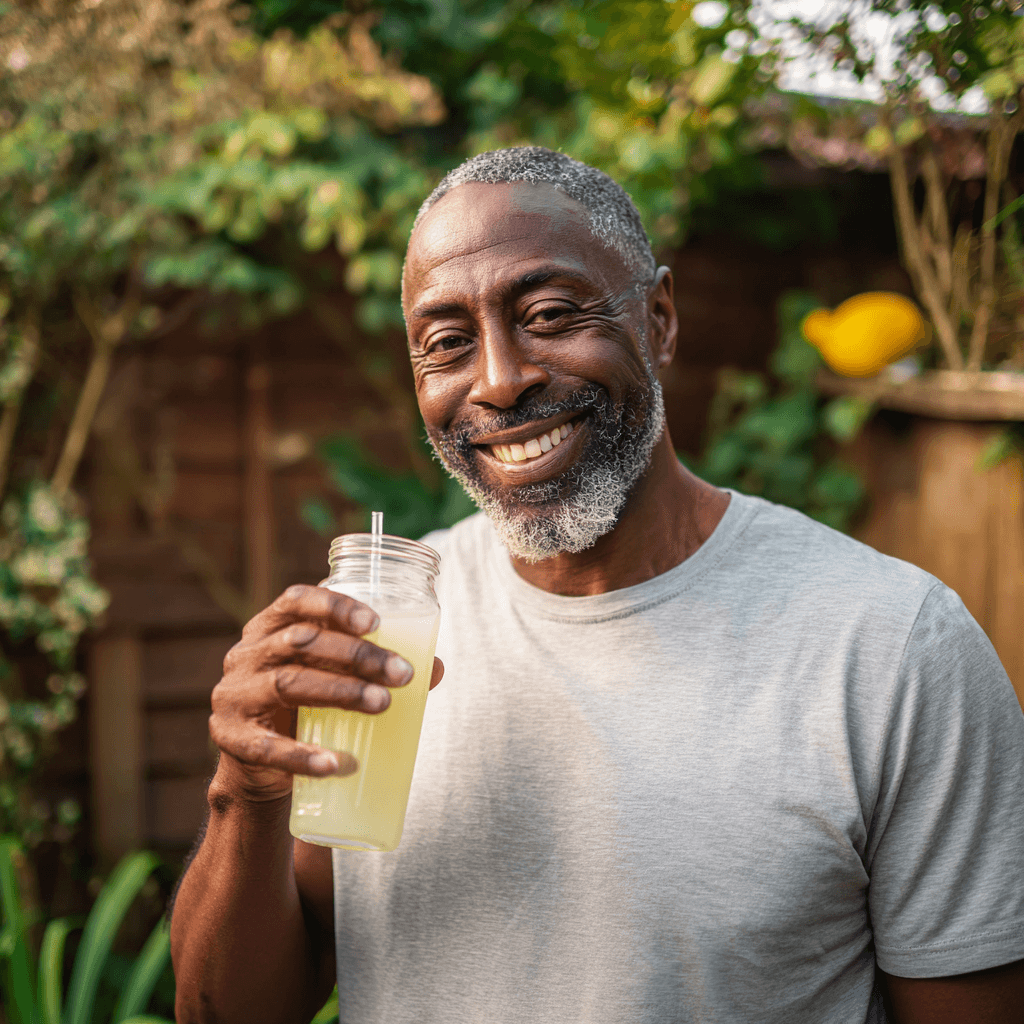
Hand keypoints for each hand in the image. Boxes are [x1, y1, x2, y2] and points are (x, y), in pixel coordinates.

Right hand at [209, 584, 444, 800]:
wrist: (256, 765)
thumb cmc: (304, 706)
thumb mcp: (333, 677)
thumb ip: (375, 667)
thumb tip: (437, 668)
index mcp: (268, 628)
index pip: (295, 600)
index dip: (334, 605)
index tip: (376, 622)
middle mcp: (246, 655)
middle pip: (301, 642)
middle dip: (357, 655)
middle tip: (402, 674)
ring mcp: (234, 697)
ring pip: (289, 684)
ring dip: (341, 692)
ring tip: (383, 704)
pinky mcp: (231, 740)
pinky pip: (269, 747)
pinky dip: (305, 755)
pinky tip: (339, 763)